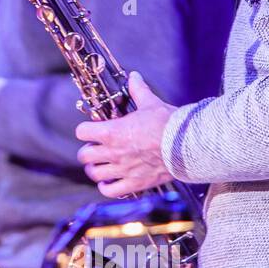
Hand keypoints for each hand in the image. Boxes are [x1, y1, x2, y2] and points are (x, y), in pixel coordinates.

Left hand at [75, 71, 176, 197]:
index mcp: (112, 132)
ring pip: (94, 174)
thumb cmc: (168, 124)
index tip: (92, 130)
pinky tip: (111, 181)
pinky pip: (110, 191)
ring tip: (102, 166)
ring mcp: (122, 170)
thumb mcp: (150, 103)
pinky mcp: (134, 183)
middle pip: (84, 156)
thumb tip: (134, 76)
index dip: (85, 130)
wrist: (187, 145)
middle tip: (96, 149)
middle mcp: (113, 152)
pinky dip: (107, 187)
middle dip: (88, 152)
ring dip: (95, 169)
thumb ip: (138, 90)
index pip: (82, 132)